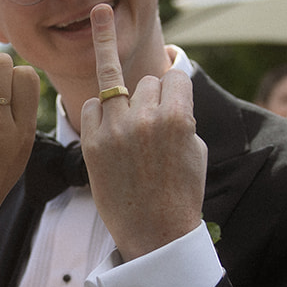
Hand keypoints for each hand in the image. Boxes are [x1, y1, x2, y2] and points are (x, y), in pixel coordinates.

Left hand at [77, 4, 205, 259]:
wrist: (155, 234)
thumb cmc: (181, 192)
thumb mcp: (195, 147)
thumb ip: (181, 113)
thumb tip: (166, 84)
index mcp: (178, 118)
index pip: (174, 76)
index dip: (174, 86)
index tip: (171, 91)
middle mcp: (145, 119)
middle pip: (146, 81)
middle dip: (150, 97)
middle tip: (150, 125)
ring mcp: (115, 130)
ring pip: (115, 85)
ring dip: (122, 96)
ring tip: (110, 52)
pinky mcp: (91, 144)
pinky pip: (91, 107)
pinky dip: (99, 112)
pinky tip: (106, 125)